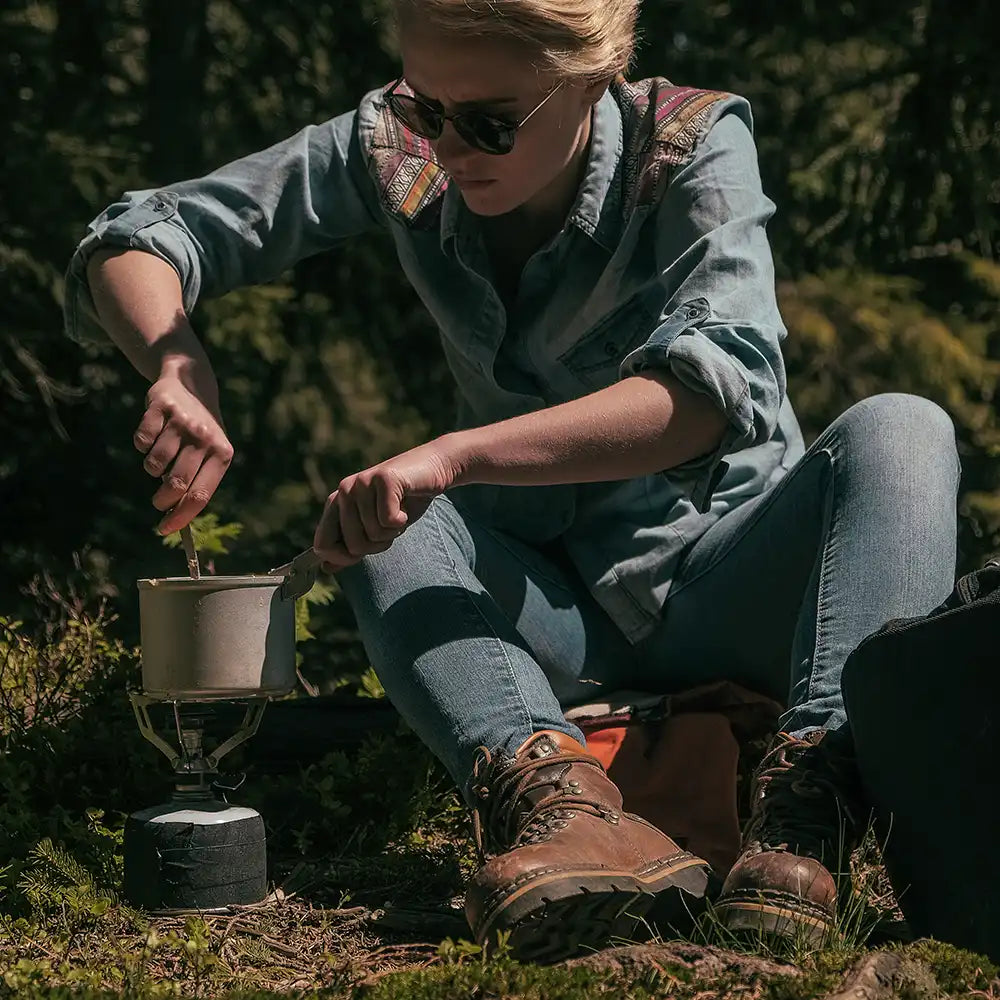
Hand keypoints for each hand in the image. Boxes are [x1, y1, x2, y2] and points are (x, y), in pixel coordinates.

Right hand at [134, 363, 233, 533]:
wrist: (192, 383)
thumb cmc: (201, 431)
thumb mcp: (211, 453)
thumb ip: (198, 481)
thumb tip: (176, 517)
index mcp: (222, 455)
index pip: (201, 494)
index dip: (181, 517)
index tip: (165, 529)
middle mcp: (204, 439)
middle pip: (177, 484)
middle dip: (163, 500)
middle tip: (159, 502)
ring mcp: (182, 422)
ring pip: (155, 464)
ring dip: (152, 469)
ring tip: (161, 459)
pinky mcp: (160, 408)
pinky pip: (141, 442)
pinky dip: (142, 446)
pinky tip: (153, 436)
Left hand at [313, 437, 462, 571]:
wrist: (431, 470)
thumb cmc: (402, 501)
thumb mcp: (373, 527)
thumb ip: (350, 545)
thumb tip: (326, 568)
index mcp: (336, 503)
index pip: (322, 544)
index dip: (343, 558)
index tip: (363, 554)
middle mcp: (344, 491)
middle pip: (353, 545)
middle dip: (377, 546)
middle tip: (389, 527)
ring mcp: (362, 483)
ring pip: (374, 534)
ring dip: (393, 531)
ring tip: (398, 513)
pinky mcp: (384, 479)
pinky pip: (388, 520)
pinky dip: (402, 521)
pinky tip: (404, 507)